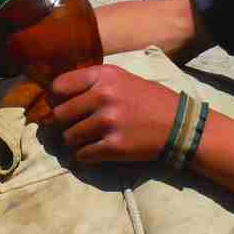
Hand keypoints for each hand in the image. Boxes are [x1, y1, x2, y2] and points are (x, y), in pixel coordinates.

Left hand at [47, 65, 181, 165]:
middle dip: (62, 124)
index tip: (59, 106)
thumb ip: (92, 83)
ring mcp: (108, 122)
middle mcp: (103, 96)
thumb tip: (57, 96)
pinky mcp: (114, 146)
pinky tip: (91, 153)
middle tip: (70, 128)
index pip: (59, 86)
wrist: (179, 124)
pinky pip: (82, 155)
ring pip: (69, 137)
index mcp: (103, 75)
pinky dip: (83, 157)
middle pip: (60, 114)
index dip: (54, 99)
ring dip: (72, 143)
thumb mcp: (121, 78)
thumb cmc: (148, 99)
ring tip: (82, 141)